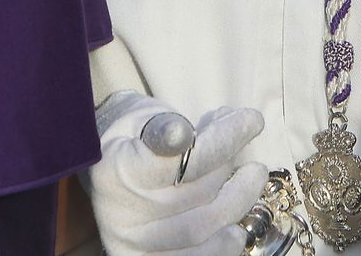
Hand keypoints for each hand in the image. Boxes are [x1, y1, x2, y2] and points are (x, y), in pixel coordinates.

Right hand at [89, 95, 269, 255]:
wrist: (107, 168)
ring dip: (238, 199)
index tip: (252, 119)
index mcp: (117, 170)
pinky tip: (236, 227)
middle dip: (231, 162)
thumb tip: (194, 129)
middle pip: (196, 194)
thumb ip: (166, 125)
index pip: (182, 160)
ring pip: (202, 228)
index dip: (223, 139)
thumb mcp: (142, 117)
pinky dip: (224, 244)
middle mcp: (122, 213)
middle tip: (246, 136)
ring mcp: (135, 243)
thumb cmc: (133, 136)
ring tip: (253, 175)